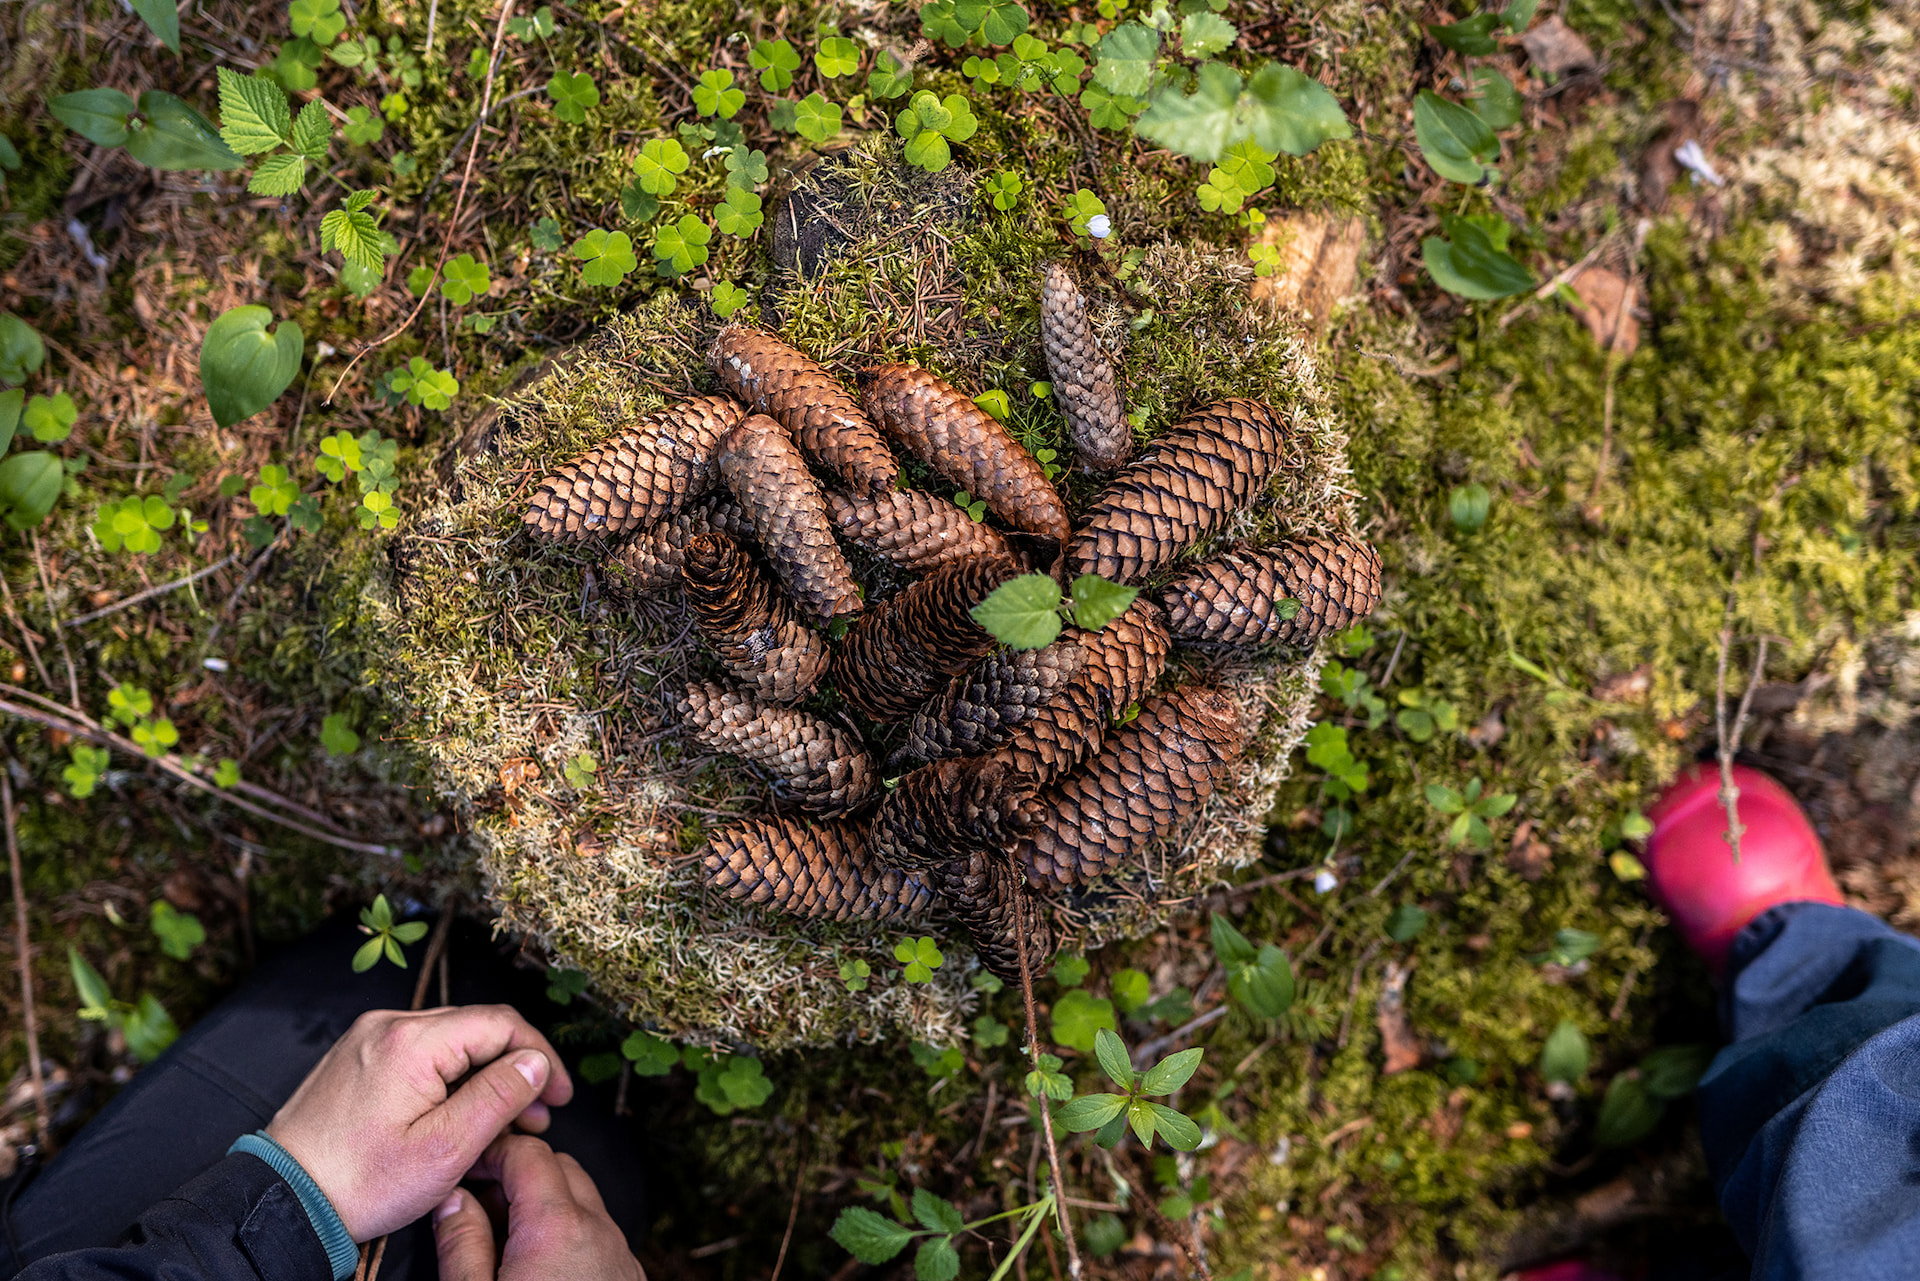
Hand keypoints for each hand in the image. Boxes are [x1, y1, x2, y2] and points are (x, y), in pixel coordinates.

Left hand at [266, 1005, 572, 1239]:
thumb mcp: (444, 1149)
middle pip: (478, 1029)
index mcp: (412, 1041)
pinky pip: (421, 1054)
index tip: (559, 1097)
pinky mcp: (357, 1057)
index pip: (503, 1024)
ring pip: (451, 1042)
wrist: (281, 1199)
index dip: (541, 1057)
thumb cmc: (358, 1184)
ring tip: (502, 1123)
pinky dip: (451, 1078)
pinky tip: (459, 1115)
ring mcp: (369, 1038)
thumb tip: (536, 1061)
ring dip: (485, 1076)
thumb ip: (498, 1097)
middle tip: (537, 1118)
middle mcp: (388, 1025)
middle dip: (516, 1070)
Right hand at [434, 1135, 644, 1280]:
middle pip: (560, 1168)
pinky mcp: (629, 1275)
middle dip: (520, 1176)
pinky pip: (600, 1234)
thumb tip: (454, 1201)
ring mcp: (620, 1254)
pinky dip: (569, 1233)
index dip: (494, 1152)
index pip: (528, 1153)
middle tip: (481, 1206)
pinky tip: (539, 1265)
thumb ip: (460, 1243)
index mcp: (555, 1228)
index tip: (469, 1169)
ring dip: (545, 1205)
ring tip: (505, 1240)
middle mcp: (597, 1230)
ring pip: (583, 1201)